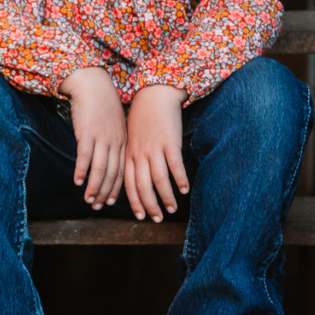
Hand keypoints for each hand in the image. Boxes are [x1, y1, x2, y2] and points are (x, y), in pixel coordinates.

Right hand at [59, 67, 126, 209]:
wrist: (92, 83)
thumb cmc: (101, 103)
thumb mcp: (113, 122)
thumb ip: (112, 140)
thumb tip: (106, 156)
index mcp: (123, 140)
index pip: (122, 170)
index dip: (117, 188)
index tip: (111, 202)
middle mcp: (115, 142)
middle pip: (112, 174)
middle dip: (106, 193)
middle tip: (98, 207)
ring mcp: (102, 138)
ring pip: (100, 169)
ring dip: (95, 187)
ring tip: (89, 200)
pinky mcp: (87, 132)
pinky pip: (85, 156)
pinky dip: (82, 171)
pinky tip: (78, 182)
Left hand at [124, 84, 188, 221]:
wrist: (154, 94)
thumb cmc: (144, 117)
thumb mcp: (132, 138)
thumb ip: (134, 156)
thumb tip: (138, 177)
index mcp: (129, 154)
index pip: (129, 184)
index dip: (135, 202)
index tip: (141, 217)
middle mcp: (140, 153)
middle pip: (143, 186)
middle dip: (150, 206)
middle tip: (158, 219)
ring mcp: (155, 148)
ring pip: (159, 180)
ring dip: (166, 197)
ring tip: (173, 208)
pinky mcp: (169, 141)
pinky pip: (175, 166)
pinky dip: (180, 180)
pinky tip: (185, 190)